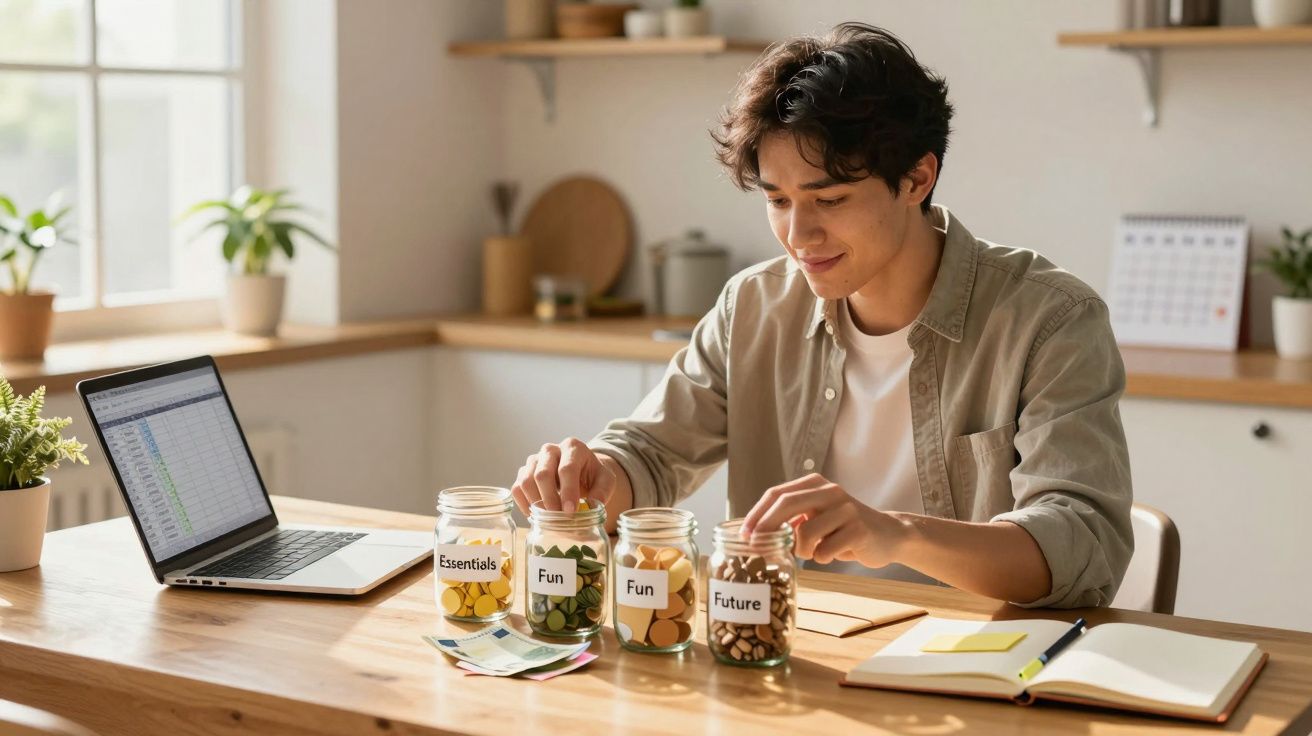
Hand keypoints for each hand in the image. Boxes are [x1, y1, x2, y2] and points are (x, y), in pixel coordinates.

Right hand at [510, 437, 615, 514]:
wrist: (581, 471)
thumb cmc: (593, 475)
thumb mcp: (606, 480)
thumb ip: (603, 491)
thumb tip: (592, 506)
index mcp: (573, 447)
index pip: (567, 469)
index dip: (568, 491)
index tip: (570, 511)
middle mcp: (551, 450)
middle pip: (543, 474)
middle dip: (550, 499)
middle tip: (558, 519)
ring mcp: (535, 460)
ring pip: (526, 480)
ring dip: (535, 503)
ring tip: (548, 518)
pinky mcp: (524, 472)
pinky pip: (517, 488)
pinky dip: (523, 504)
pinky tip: (536, 515)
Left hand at [740, 473, 909, 568]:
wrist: (888, 535)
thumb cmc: (844, 529)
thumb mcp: (816, 517)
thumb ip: (791, 520)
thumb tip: (755, 535)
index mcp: (815, 483)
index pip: (776, 494)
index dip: (757, 514)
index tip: (744, 534)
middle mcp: (830, 490)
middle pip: (786, 504)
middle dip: (767, 527)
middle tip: (757, 547)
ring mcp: (846, 508)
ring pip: (805, 533)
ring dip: (803, 551)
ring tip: (815, 552)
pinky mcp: (858, 529)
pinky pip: (824, 551)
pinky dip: (822, 558)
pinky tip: (834, 554)